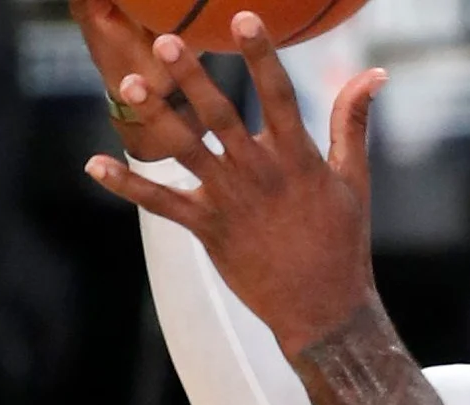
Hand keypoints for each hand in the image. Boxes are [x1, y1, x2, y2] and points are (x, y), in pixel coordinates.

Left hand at [71, 6, 382, 354]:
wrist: (322, 310)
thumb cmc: (342, 242)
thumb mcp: (354, 180)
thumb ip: (352, 122)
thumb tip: (375, 74)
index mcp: (297, 157)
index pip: (278, 95)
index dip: (260, 55)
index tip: (244, 19)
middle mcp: (260, 174)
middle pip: (220, 115)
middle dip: (192, 78)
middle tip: (166, 43)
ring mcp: (231, 201)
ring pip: (186, 150)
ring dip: (157, 116)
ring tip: (131, 84)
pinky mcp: (208, 229)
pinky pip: (161, 204)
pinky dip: (128, 185)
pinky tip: (95, 164)